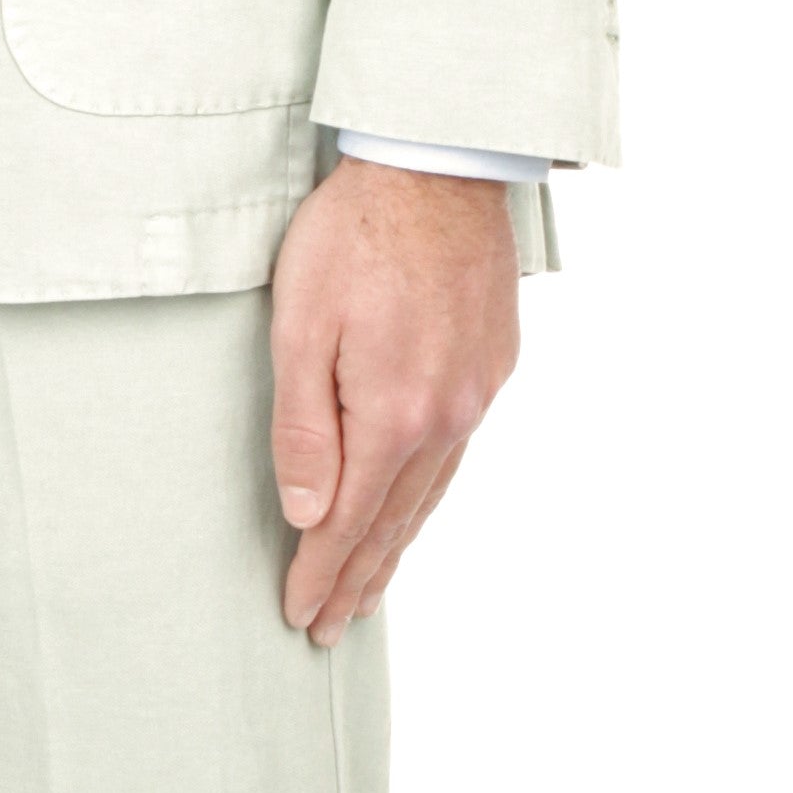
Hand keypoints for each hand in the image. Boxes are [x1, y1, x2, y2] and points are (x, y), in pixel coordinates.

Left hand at [267, 160, 519, 644]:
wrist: (437, 166)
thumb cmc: (355, 235)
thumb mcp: (300, 327)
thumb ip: (302, 427)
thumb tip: (306, 511)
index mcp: (393, 414)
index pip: (348, 520)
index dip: (320, 572)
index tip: (301, 615)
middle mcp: (446, 416)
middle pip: (395, 521)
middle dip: (358, 578)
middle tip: (332, 626)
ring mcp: (476, 393)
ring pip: (431, 493)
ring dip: (396, 547)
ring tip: (370, 588)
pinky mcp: (492, 365)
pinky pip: (456, 454)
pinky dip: (429, 496)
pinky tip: (415, 508)